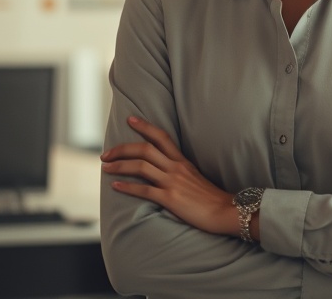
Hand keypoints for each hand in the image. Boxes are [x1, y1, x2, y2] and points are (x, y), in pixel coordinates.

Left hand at [101, 116, 235, 235]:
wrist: (225, 211)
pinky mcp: (170, 199)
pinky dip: (127, 187)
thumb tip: (165, 170)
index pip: (161, 137)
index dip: (145, 126)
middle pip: (145, 149)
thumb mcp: (195, 177)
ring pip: (141, 166)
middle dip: (122, 149)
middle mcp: (176, 168)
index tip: (131, 120)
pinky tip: (115, 186)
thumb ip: (180, 171)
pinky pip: (144, 190)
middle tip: (106, 153)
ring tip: (106, 167)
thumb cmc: (211, 198)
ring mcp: (173, 182)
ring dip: (120, 165)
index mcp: (182, 161)